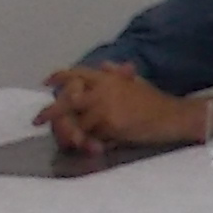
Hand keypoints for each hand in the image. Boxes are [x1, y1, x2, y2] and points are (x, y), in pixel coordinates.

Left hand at [42, 64, 201, 154]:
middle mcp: (104, 88)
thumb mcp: (135, 83)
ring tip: (71, 143)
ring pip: (77, 121)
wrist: (174, 116)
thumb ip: (118, 75)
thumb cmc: (156, 102)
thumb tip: (104, 64)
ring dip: (71, 133)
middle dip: (51, 111)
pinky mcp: (111, 123)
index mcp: (108, 78)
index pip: (78, 72)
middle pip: (68, 98)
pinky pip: (92, 136)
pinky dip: (90, 144)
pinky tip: (95, 149)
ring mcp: (106, 106)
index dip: (60, 76)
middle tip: (38, 120)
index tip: (46, 82)